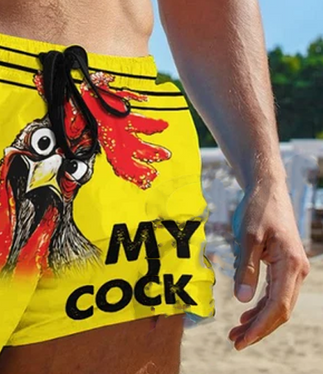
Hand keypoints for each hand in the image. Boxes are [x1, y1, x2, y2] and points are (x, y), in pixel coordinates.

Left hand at [229, 176, 309, 349]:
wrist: (268, 189)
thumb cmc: (258, 209)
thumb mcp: (248, 237)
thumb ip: (246, 268)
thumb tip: (241, 300)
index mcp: (290, 264)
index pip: (278, 306)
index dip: (260, 326)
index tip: (242, 339)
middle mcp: (297, 270)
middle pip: (280, 310)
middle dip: (258, 328)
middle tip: (235, 341)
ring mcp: (293, 269)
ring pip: (278, 303)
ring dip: (258, 319)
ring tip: (236, 332)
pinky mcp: (284, 265)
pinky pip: (275, 292)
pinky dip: (260, 305)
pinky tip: (246, 313)